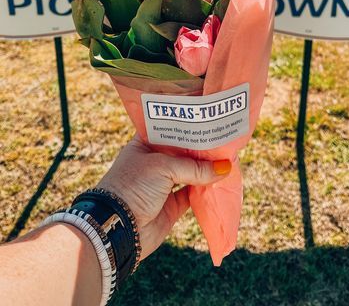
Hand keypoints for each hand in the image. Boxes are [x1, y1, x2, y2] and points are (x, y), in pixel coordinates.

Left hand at [99, 135, 230, 258]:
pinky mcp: (171, 205)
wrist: (119, 228)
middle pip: (182, 152)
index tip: (208, 120)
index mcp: (144, 144)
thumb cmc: (135, 185)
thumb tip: (225, 168)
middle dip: (201, 149)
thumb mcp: (163, 167)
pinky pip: (192, 194)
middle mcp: (153, 161)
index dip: (188, 126)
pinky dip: (205, 189)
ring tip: (227, 158)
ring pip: (189, 173)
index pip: (169, 130)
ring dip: (206, 169)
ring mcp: (162, 184)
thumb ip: (194, 167)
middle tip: (224, 139)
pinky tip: (220, 181)